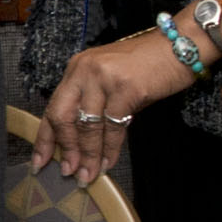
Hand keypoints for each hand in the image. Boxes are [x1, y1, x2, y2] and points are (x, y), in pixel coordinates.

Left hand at [33, 30, 197, 186]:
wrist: (181, 46)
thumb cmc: (149, 66)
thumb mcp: (112, 82)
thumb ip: (95, 106)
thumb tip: (82, 144)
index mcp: (77, 69)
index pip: (53, 107)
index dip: (45, 137)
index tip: (39, 162)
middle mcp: (84, 70)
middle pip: (62, 116)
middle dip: (65, 149)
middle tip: (68, 172)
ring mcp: (104, 78)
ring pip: (87, 125)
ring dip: (88, 155)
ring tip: (88, 175)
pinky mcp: (126, 88)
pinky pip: (113, 126)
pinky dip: (110, 148)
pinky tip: (108, 162)